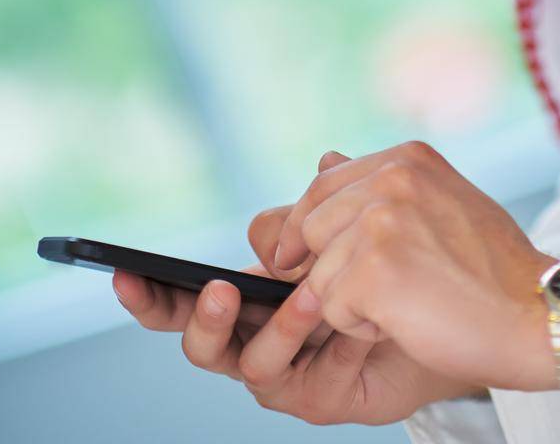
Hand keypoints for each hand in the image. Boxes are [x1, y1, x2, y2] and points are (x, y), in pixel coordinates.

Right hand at [111, 153, 486, 424]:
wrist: (438, 321)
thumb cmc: (381, 271)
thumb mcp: (354, 227)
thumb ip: (333, 199)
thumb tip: (326, 159)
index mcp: (247, 296)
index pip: (183, 294)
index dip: (150, 290)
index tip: (120, 273)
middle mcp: (254, 339)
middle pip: (200, 342)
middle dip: (194, 319)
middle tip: (215, 290)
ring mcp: (285, 375)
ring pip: (255, 363)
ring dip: (281, 325)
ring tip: (313, 296)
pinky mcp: (319, 401)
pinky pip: (315, 378)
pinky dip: (338, 343)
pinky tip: (364, 322)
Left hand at [272, 138, 559, 392]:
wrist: (536, 315)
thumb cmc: (492, 270)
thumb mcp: (441, 203)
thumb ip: (384, 185)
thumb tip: (322, 160)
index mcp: (408, 158)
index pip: (323, 184)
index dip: (306, 227)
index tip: (301, 259)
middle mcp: (393, 178)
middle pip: (312, 227)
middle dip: (330, 268)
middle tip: (381, 293)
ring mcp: (382, 221)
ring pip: (318, 273)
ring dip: (349, 302)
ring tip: (406, 304)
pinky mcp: (374, 270)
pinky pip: (330, 308)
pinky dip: (359, 328)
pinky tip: (406, 321)